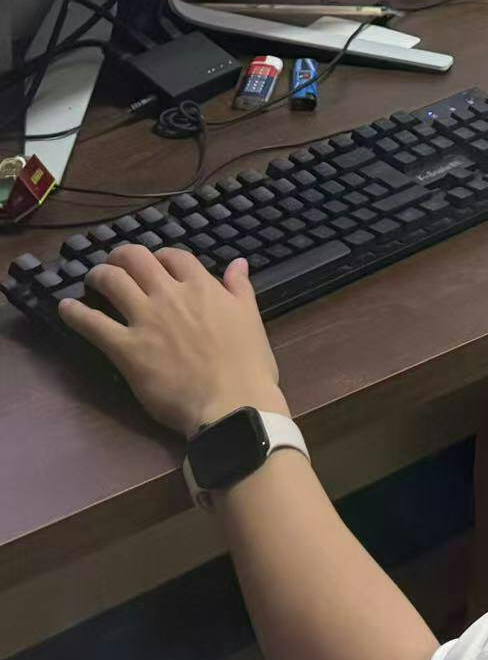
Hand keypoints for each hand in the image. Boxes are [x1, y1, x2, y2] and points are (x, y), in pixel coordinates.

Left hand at [60, 246, 287, 437]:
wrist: (232, 403)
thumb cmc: (247, 364)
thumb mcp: (250, 318)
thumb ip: (240, 288)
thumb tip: (238, 263)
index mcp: (202, 287)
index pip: (173, 256)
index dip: (160, 257)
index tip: (156, 265)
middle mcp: (170, 295)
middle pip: (135, 259)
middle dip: (121, 257)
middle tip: (115, 264)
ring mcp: (145, 320)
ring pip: (111, 281)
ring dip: (98, 275)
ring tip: (93, 280)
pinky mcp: (126, 349)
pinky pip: (92, 323)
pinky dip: (75, 313)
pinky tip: (66, 308)